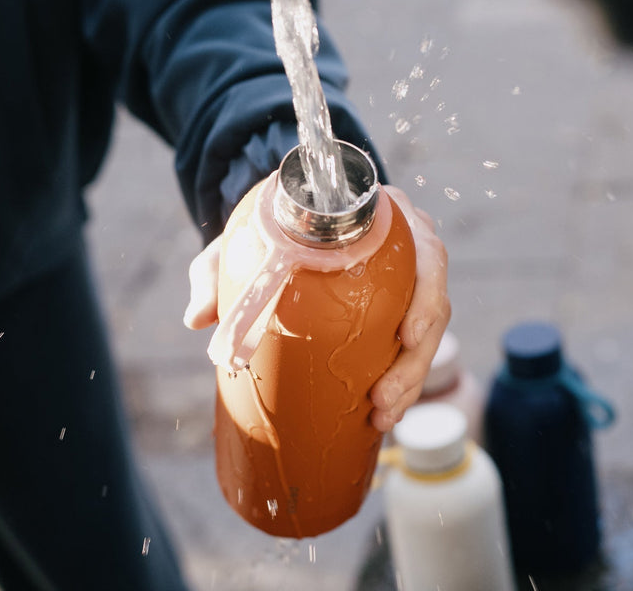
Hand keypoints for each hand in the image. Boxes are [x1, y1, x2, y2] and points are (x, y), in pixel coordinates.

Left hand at [184, 185, 451, 434]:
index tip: (406, 336)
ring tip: (382, 417)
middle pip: (435, 298)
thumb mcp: (241, 242)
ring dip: (413, 378)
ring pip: (430, 328)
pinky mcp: (399, 307)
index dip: (427, 291)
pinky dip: (404, 381)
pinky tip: (382, 414)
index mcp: (382, 216)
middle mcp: (406, 245)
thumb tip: (198, 319)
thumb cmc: (270, 229)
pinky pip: (416, 344)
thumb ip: (216, 270)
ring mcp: (406, 278)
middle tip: (383, 398)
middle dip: (419, 358)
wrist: (282, 228)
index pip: (425, 246)